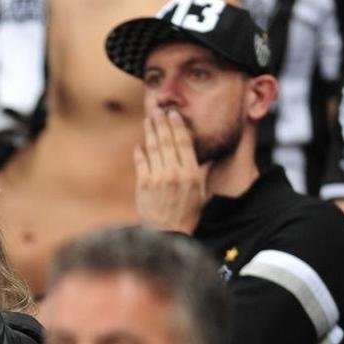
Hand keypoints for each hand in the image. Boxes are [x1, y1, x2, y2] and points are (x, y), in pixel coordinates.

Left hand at [133, 109, 209, 234]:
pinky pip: (141, 162)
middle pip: (168, 141)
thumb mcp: (200, 193)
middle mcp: (175, 173)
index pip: (184, 143)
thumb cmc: (186, 214)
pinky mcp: (144, 184)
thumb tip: (204, 157)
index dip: (177, 126)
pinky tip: (139, 144)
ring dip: (150, 132)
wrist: (168, 233)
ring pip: (154, 148)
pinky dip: (140, 152)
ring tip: (148, 120)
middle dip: (162, 123)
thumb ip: (200, 173)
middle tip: (157, 109)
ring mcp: (158, 178)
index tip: (173, 114)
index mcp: (192, 173)